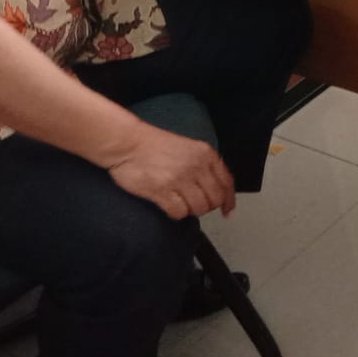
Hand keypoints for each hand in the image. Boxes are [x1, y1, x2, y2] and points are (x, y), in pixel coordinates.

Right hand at [106, 122, 235, 219]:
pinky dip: (177, 213)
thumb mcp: (189, 148)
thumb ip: (203, 164)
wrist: (128, 143)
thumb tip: (215, 187)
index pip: (227, 182)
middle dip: (207, 207)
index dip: (229, 199)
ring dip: (192, 211)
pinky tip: (170, 206)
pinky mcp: (162, 190)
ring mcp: (180, 179)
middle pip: (215, 199)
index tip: (227, 210)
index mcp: (205, 154)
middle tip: (196, 206)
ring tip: (181, 203)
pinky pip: (179, 212)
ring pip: (199, 208)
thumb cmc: (155, 146)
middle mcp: (196, 166)